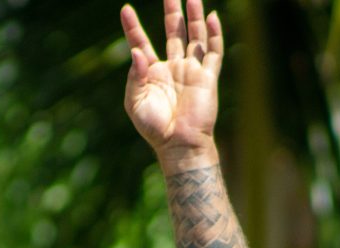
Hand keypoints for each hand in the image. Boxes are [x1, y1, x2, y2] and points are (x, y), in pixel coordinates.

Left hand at [120, 0, 222, 169]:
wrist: (178, 144)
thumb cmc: (154, 127)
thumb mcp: (134, 102)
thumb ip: (135, 76)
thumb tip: (137, 51)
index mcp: (152, 73)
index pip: (141, 43)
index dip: (133, 27)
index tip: (125, 9)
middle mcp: (173, 68)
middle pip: (173, 32)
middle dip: (172, 11)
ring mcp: (191, 71)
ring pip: (194, 37)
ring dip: (194, 17)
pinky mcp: (207, 77)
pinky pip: (213, 52)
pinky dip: (214, 34)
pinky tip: (212, 17)